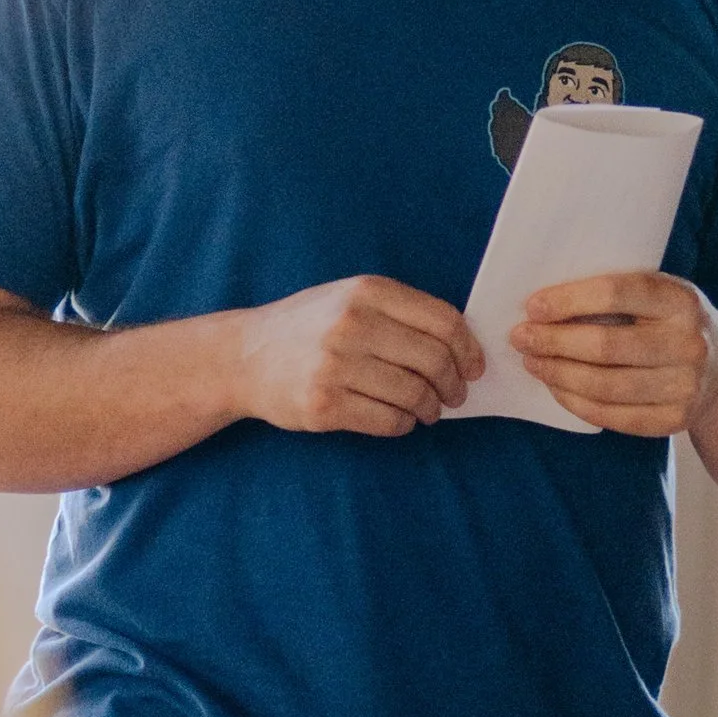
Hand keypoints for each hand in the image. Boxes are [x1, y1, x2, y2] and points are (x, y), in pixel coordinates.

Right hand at [233, 276, 483, 436]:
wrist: (243, 356)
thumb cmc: (308, 327)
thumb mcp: (350, 298)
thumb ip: (400, 313)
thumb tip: (461, 346)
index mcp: (366, 291)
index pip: (443, 321)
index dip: (468, 350)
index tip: (474, 368)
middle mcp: (352, 324)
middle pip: (434, 360)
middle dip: (453, 385)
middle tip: (453, 396)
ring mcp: (336, 365)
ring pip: (414, 395)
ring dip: (430, 409)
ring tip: (426, 411)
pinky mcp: (323, 404)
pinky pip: (387, 421)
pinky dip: (403, 425)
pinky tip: (399, 420)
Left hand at [509, 271, 717, 436]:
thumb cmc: (673, 321)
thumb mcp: (660, 294)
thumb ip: (617, 293)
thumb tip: (544, 303)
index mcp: (681, 299)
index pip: (616, 294)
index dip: (569, 300)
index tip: (533, 307)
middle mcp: (688, 343)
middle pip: (605, 346)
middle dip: (553, 342)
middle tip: (520, 338)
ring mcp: (685, 387)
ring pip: (605, 386)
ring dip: (558, 375)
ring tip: (532, 362)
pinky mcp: (675, 420)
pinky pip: (614, 417)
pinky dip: (576, 403)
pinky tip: (556, 388)